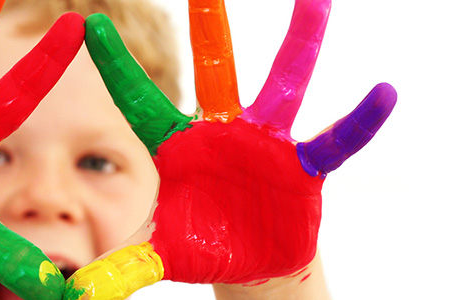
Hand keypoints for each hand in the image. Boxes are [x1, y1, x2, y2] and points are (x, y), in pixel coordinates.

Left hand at [64, 0, 395, 297]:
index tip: (87, 24)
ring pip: (283, 86)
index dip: (116, 65)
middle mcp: (221, 132)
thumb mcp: (161, 254)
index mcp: (178, 146)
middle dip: (210, 29)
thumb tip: (82, 295)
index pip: (140, 100)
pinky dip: (357, 123)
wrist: (251, 259)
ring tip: (317, 1)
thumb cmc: (202, 244)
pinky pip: (333, 141)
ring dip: (300, 45)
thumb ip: (127, 265)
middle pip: (215, 73)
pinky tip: (384, 94)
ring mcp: (264, 143)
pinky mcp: (301, 166)